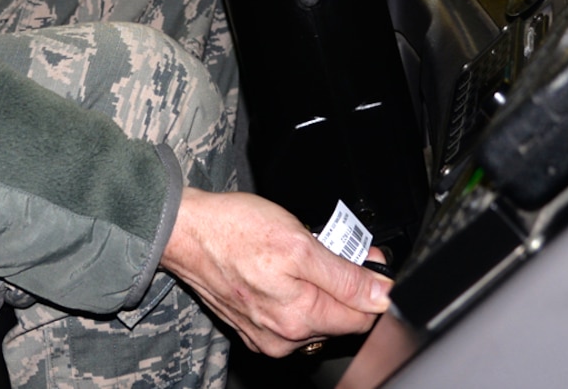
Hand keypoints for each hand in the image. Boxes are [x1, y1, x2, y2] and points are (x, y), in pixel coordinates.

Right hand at [159, 188, 391, 356]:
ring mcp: (265, 335)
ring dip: (318, 287)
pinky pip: (288, 316)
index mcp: (299, 319)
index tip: (367, 258)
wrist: (185, 231)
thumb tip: (381, 296)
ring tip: (299, 254)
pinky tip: (281, 268)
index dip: (371, 285)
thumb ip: (344, 276)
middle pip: (339, 318)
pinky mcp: (251, 327)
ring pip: (314, 316)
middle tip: (327, 246)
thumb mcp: (299, 242)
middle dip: (342, 283)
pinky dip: (294, 293)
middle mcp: (283, 337)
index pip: (362, 319)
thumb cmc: (234, 230)